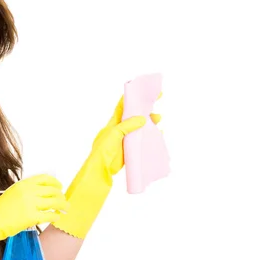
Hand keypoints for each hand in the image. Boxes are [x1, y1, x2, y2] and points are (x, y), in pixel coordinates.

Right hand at [0, 174, 68, 242]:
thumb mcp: (12, 192)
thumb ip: (26, 190)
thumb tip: (41, 192)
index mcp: (23, 184)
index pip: (45, 178)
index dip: (55, 182)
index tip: (60, 187)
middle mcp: (28, 191)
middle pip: (53, 190)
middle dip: (61, 196)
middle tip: (64, 201)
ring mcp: (30, 204)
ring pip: (54, 202)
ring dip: (63, 205)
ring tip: (65, 209)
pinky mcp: (32, 217)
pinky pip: (50, 215)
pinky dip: (55, 216)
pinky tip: (56, 218)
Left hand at [51, 92, 161, 238]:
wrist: (100, 170)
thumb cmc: (103, 151)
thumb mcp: (114, 135)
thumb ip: (127, 126)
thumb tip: (143, 118)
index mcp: (113, 123)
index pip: (122, 106)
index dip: (131, 96)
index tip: (142, 88)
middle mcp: (120, 129)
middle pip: (134, 115)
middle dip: (145, 108)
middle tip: (156, 100)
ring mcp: (126, 139)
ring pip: (140, 127)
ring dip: (149, 122)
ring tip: (159, 118)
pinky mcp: (130, 149)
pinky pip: (142, 140)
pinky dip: (150, 136)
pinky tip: (158, 134)